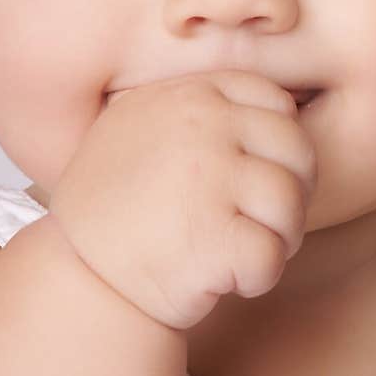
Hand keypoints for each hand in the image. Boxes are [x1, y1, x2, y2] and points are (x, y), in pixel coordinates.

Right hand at [47, 71, 317, 329]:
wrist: (79, 278)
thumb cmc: (117, 209)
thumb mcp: (140, 126)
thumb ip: (199, 109)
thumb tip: (286, 106)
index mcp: (191, 96)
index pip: (278, 106)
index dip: (279, 149)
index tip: (253, 180)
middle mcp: (203, 126)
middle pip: (296, 152)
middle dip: (289, 194)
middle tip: (256, 223)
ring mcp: (209, 179)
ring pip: (289, 204)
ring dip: (277, 239)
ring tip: (238, 252)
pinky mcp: (214, 239)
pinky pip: (272, 254)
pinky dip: (259, 277)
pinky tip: (226, 279)